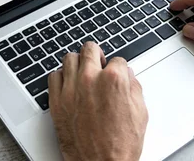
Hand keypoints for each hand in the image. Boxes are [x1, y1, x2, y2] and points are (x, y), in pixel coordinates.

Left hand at [48, 42, 147, 160]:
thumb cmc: (120, 145)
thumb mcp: (140, 113)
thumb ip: (134, 87)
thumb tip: (128, 76)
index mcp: (113, 80)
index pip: (117, 59)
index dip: (119, 68)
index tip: (117, 74)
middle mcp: (90, 79)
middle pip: (90, 49)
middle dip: (97, 55)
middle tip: (98, 63)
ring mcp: (71, 89)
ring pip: (69, 58)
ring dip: (78, 63)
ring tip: (83, 72)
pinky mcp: (56, 101)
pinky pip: (53, 76)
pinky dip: (61, 77)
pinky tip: (68, 84)